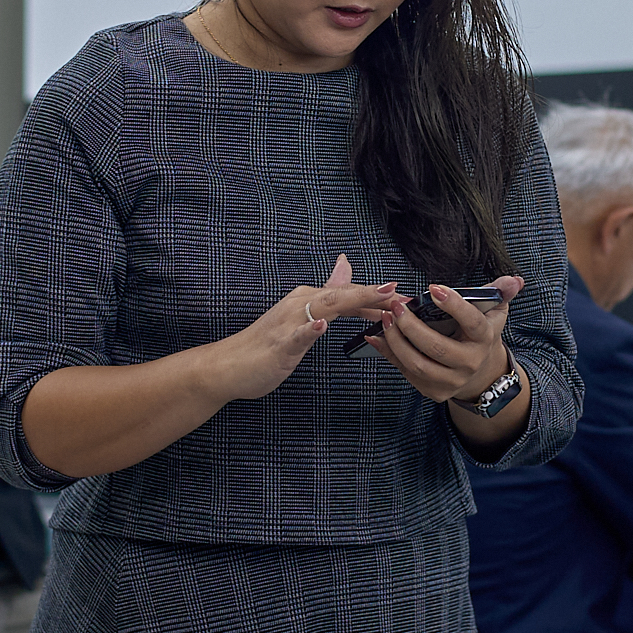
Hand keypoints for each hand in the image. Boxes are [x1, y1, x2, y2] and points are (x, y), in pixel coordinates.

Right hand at [206, 255, 399, 403]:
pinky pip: (295, 335)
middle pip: (343, 296)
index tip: (405, 296)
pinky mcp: (278, 345)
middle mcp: (299, 305)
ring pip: (325, 308)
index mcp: (307, 300)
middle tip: (403, 296)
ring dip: (353, 301)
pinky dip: (308, 329)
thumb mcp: (303, 316)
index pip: (348, 294)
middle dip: (375, 295)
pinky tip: (321, 326)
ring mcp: (288, 324)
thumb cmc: (266, 344)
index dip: (378, 295)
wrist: (228, 365)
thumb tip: (344, 267)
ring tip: (378, 297)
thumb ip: (325, 293)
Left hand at [368, 277, 521, 404]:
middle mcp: (470, 363)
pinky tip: (379, 337)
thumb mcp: (494, 311)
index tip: (434, 288)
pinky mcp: (434, 391)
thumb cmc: (480, 334)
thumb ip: (500, 291)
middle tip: (396, 306)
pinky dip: (389, 354)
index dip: (454, 305)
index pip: (472, 322)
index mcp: (484, 339)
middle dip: (411, 326)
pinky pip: (407, 373)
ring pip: (418, 364)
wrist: (480, 373)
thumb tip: (515, 280)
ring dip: (396, 341)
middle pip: (437, 347)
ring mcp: (452, 381)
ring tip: (386, 319)